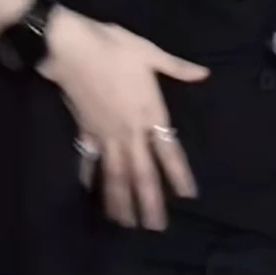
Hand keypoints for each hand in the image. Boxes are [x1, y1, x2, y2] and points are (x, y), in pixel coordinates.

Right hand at [38, 8, 208, 230]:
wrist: (71, 46)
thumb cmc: (113, 46)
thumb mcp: (149, 53)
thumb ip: (177, 68)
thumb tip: (204, 74)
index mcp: (149, 112)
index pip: (168, 151)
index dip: (178, 174)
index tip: (188, 196)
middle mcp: (129, 130)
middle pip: (142, 172)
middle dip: (149, 202)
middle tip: (156, 227)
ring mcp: (105, 134)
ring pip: (115, 174)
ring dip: (120, 200)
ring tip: (126, 223)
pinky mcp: (85, 130)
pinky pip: (88, 159)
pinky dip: (88, 176)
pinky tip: (89, 193)